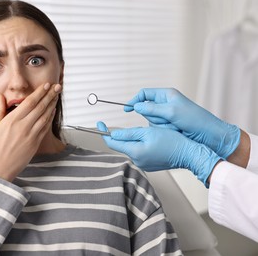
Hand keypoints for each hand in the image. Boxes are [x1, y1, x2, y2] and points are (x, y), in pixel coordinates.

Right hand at [0, 83, 61, 180]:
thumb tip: (0, 96)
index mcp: (12, 120)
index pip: (30, 102)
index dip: (40, 92)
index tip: (46, 85)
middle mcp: (24, 126)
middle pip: (40, 107)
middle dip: (50, 95)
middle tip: (57, 87)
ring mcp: (31, 135)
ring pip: (45, 116)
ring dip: (52, 105)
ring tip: (57, 96)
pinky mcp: (35, 144)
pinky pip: (45, 128)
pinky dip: (50, 118)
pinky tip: (52, 112)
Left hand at [97, 121, 220, 185]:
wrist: (189, 154)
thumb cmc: (172, 141)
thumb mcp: (148, 132)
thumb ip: (128, 133)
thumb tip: (112, 134)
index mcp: (135, 152)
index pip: (112, 143)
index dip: (104, 132)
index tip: (99, 123)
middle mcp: (137, 161)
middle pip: (121, 146)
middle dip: (120, 135)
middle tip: (121, 124)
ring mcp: (143, 164)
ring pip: (130, 148)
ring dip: (131, 139)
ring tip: (142, 131)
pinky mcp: (149, 165)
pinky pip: (139, 153)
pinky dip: (139, 145)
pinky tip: (149, 140)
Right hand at [124, 88, 239, 158]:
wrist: (209, 135)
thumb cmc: (194, 120)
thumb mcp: (172, 112)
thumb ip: (152, 109)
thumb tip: (136, 107)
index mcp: (166, 94)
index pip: (144, 94)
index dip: (135, 100)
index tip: (127, 109)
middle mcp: (165, 103)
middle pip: (146, 109)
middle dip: (154, 117)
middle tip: (168, 120)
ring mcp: (167, 115)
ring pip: (151, 121)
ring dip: (161, 125)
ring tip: (175, 126)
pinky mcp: (168, 126)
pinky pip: (157, 128)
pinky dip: (164, 131)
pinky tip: (175, 131)